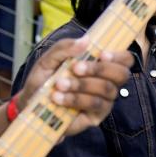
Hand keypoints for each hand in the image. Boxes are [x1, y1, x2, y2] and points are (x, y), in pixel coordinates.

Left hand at [18, 37, 132, 136]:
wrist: (30, 104)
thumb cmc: (44, 79)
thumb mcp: (48, 60)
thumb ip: (64, 48)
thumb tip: (85, 40)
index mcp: (101, 66)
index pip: (125, 59)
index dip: (119, 56)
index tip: (102, 54)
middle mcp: (107, 83)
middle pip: (121, 74)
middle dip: (100, 69)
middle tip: (76, 68)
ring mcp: (104, 100)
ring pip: (108, 89)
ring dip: (83, 85)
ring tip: (60, 85)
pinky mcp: (96, 116)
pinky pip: (95, 105)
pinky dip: (76, 99)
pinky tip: (60, 98)